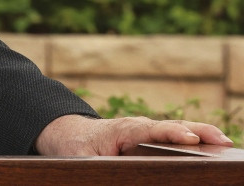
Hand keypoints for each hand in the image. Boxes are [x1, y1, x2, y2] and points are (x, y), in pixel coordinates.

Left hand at [34, 113, 233, 154]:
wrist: (73, 133)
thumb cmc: (78, 147)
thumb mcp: (84, 160)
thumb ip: (100, 168)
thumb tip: (113, 173)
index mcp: (123, 130)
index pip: (150, 130)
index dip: (171, 133)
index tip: (189, 138)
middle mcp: (140, 126)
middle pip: (172, 126)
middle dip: (198, 132)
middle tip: (222, 140)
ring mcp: (149, 130)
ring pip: (179, 129)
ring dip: (203, 134)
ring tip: (226, 143)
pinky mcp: (154, 136)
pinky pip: (178, 135)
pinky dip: (198, 138)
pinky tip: (216, 146)